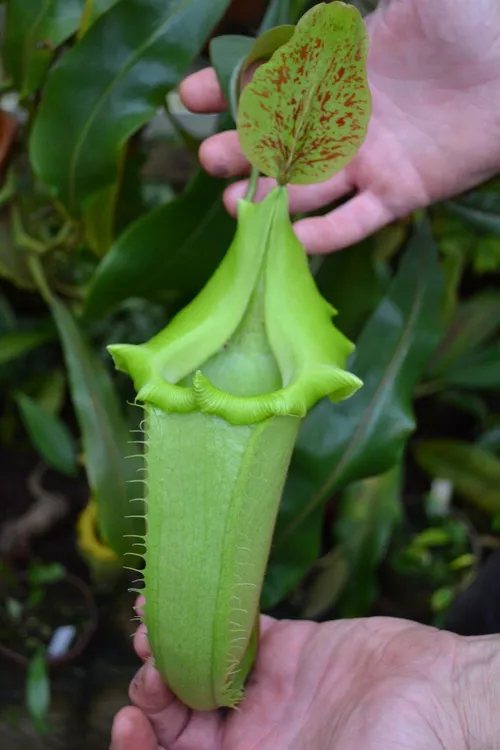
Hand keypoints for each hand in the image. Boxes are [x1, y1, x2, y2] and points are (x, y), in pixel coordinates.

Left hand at [111, 602, 497, 748]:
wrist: (442, 699)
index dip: (143, 749)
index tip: (128, 723)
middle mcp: (251, 736)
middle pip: (181, 716)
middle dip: (152, 693)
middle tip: (147, 664)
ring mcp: (268, 690)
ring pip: (200, 667)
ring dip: (171, 649)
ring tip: (150, 628)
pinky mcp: (289, 647)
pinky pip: (239, 629)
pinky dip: (210, 615)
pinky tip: (185, 598)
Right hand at [179, 0, 499, 252]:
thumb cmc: (472, 18)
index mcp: (340, 70)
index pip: (270, 82)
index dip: (227, 89)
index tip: (188, 95)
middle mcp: (349, 121)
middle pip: (280, 144)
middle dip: (240, 152)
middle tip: (207, 159)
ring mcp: (372, 160)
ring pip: (308, 188)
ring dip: (271, 200)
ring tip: (236, 208)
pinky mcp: (401, 192)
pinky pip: (356, 220)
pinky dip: (327, 233)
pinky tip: (295, 240)